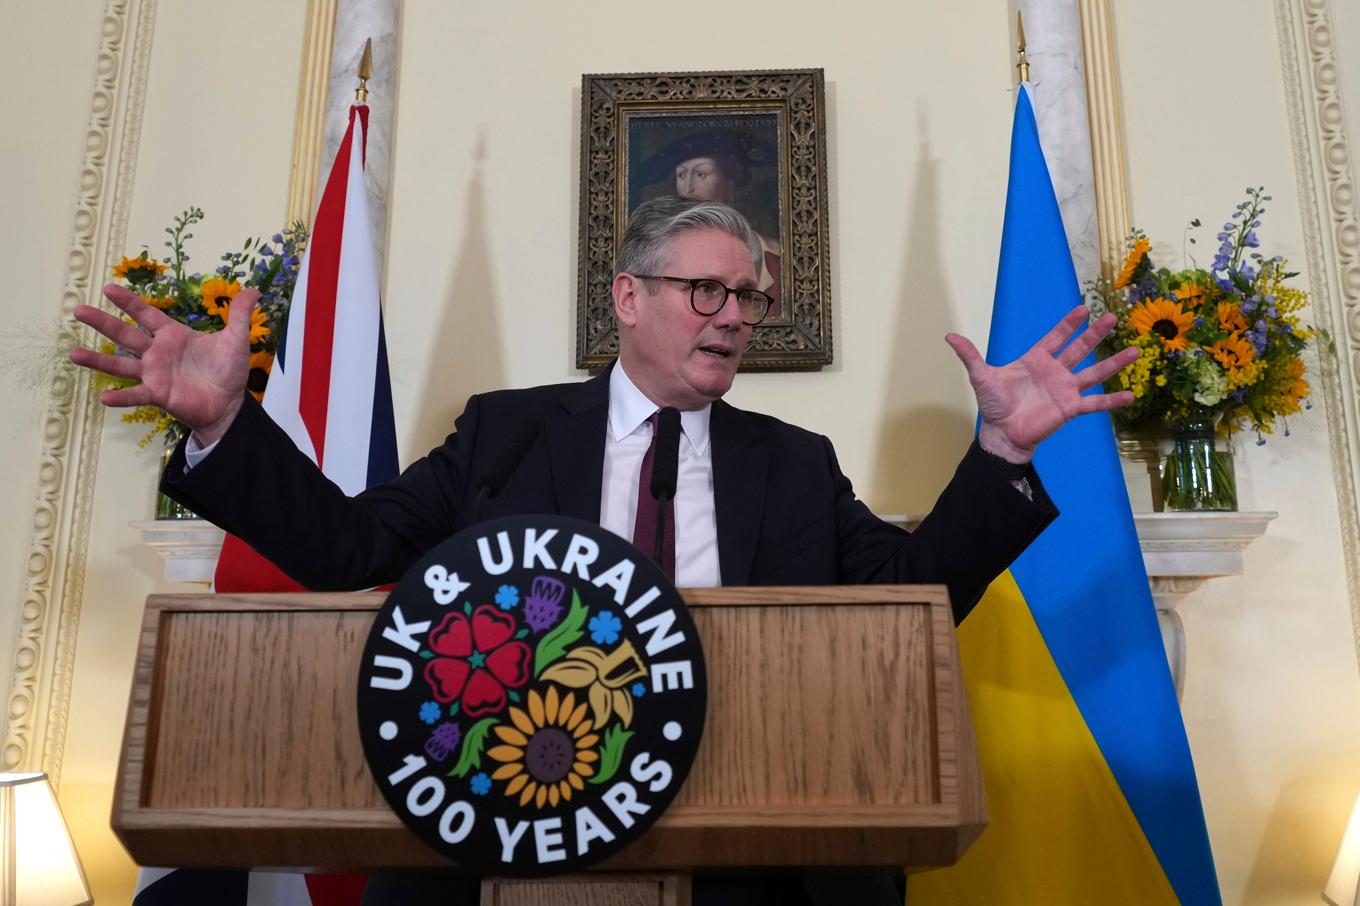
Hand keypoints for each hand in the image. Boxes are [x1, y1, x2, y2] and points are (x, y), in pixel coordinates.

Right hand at [68, 283, 256, 444]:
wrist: (230, 404)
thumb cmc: (228, 372)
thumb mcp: (236, 340)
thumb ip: (239, 315)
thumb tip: (253, 290)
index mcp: (173, 336)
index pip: (146, 314)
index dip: (129, 302)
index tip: (108, 288)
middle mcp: (158, 353)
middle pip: (125, 335)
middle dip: (103, 323)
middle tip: (78, 310)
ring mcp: (154, 374)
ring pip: (121, 366)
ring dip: (98, 361)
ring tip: (73, 354)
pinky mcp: (158, 395)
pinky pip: (137, 395)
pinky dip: (122, 397)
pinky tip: (104, 398)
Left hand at [944, 305, 1138, 463]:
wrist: (1002, 433)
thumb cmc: (994, 405)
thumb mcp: (981, 376)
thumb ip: (970, 355)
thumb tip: (949, 335)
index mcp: (1036, 360)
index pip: (1055, 337)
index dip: (1068, 324)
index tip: (1083, 309)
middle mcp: (1054, 371)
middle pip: (1080, 349)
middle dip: (1095, 334)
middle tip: (1113, 318)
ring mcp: (1065, 389)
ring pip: (1094, 372)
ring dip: (1114, 362)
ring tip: (1136, 350)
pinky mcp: (1070, 408)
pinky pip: (1095, 403)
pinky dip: (1112, 400)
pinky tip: (1130, 394)